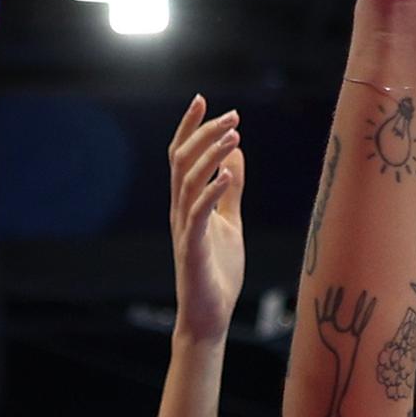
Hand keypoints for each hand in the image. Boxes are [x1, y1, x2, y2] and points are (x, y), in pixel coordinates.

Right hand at [165, 98, 245, 333]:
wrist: (208, 317)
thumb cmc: (217, 272)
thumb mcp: (230, 223)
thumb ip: (230, 190)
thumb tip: (235, 154)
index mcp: (186, 203)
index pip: (181, 156)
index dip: (189, 127)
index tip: (203, 99)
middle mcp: (180, 211)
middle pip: (182, 161)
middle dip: (203, 133)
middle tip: (232, 115)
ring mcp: (184, 229)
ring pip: (189, 181)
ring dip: (211, 155)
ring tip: (234, 135)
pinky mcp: (192, 248)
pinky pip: (198, 213)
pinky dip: (213, 190)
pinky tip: (228, 174)